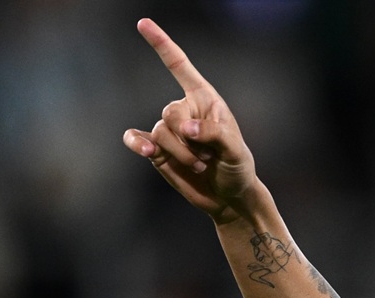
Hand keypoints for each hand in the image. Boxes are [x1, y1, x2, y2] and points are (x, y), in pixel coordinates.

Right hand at [122, 19, 259, 221]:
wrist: (228, 196)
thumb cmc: (238, 168)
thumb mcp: (236, 150)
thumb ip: (214, 134)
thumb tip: (184, 128)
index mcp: (205, 99)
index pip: (180, 67)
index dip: (162, 45)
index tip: (143, 23)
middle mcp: (184, 111)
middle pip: (170, 112)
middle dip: (188, 138)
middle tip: (208, 156)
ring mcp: (168, 130)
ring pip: (160, 132)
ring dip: (180, 153)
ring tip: (201, 165)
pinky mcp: (156, 150)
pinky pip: (136, 138)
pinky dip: (137, 143)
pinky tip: (145, 150)